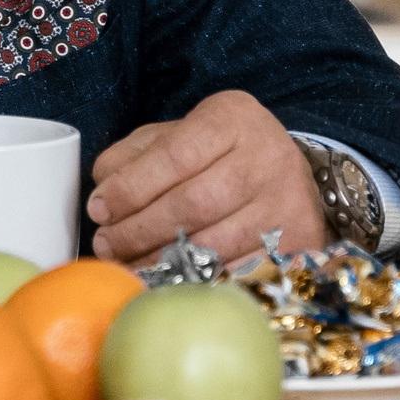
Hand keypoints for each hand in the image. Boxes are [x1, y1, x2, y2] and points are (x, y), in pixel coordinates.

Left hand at [86, 90, 325, 266]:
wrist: (287, 174)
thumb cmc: (216, 154)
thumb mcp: (173, 137)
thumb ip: (131, 157)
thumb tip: (103, 195)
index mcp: (231, 117)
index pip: (173, 156)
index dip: (130, 189)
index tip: (98, 211)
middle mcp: (268, 155)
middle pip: (193, 203)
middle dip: (139, 230)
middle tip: (106, 245)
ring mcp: (290, 201)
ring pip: (215, 242)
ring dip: (162, 262)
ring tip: (129, 265)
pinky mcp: (302, 242)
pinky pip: (240, 271)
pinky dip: (199, 281)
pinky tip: (170, 282)